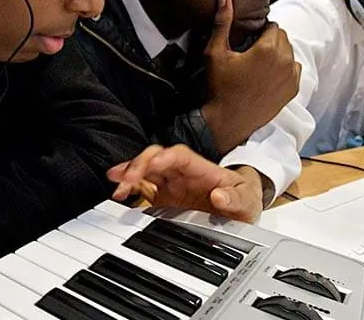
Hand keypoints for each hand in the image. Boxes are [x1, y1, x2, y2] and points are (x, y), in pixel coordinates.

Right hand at [108, 144, 264, 222]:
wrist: (240, 208)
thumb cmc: (243, 198)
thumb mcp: (247, 201)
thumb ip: (235, 199)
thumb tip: (219, 196)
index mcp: (202, 169)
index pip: (181, 156)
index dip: (166, 157)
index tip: (155, 163)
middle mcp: (183, 173)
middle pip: (157, 158)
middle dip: (140, 164)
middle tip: (128, 179)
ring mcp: (171, 183)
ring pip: (145, 170)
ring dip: (129, 173)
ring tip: (116, 184)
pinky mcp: (163, 196)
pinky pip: (142, 187)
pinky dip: (129, 189)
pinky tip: (119, 194)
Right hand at [203, 0, 300, 153]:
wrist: (226, 122)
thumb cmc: (218, 86)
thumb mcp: (215, 52)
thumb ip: (222, 21)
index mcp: (268, 49)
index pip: (272, 26)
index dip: (259, 30)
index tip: (246, 40)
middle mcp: (285, 61)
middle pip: (283, 38)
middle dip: (269, 40)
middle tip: (250, 52)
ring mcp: (291, 78)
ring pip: (289, 53)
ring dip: (277, 53)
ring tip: (257, 64)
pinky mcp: (292, 91)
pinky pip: (294, 70)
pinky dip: (284, 68)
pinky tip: (266, 75)